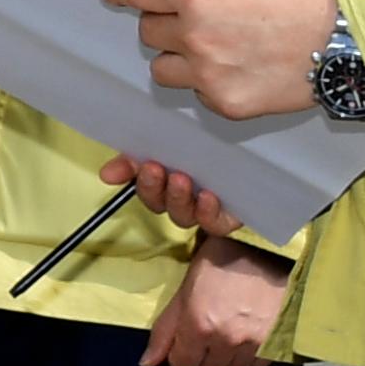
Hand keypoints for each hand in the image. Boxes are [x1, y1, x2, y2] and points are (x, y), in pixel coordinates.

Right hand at [97, 153, 240, 238]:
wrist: (259, 147)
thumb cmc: (211, 142)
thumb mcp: (173, 141)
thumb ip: (138, 156)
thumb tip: (105, 173)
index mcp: (167, 180)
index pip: (143, 186)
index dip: (135, 180)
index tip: (129, 168)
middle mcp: (183, 198)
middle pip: (160, 204)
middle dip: (153, 188)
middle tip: (155, 169)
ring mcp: (205, 209)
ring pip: (183, 215)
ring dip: (178, 199)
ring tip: (182, 180)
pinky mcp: (228, 217)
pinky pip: (213, 224)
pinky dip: (207, 212)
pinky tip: (208, 196)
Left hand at [100, 0, 336, 120]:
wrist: (349, 37)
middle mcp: (193, 37)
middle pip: (149, 33)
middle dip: (163, 23)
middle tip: (190, 19)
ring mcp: (208, 76)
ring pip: (164, 70)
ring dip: (178, 57)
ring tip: (211, 50)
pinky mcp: (227, 105)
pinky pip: (198, 93)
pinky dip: (208, 82)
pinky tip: (237, 69)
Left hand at [142, 235, 289, 365]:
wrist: (264, 247)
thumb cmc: (219, 262)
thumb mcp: (184, 290)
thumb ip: (165, 329)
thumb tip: (147, 363)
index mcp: (199, 326)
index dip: (180, 353)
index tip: (187, 339)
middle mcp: (226, 339)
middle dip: (202, 356)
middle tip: (208, 332)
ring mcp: (254, 342)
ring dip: (227, 357)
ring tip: (229, 331)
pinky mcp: (276, 341)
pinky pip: (257, 365)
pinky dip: (250, 355)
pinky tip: (248, 334)